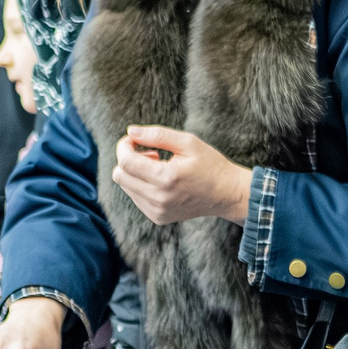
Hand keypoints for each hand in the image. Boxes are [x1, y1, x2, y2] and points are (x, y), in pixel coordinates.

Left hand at [113, 127, 250, 225]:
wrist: (226, 194)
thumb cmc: (210, 164)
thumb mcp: (188, 142)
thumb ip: (157, 135)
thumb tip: (131, 131)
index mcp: (166, 178)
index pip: (126, 162)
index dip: (124, 146)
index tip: (134, 139)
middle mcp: (159, 199)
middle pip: (120, 175)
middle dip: (128, 159)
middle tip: (151, 153)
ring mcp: (157, 211)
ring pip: (126, 186)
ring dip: (135, 172)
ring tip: (159, 167)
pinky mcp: (157, 218)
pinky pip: (135, 197)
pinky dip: (141, 185)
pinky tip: (161, 180)